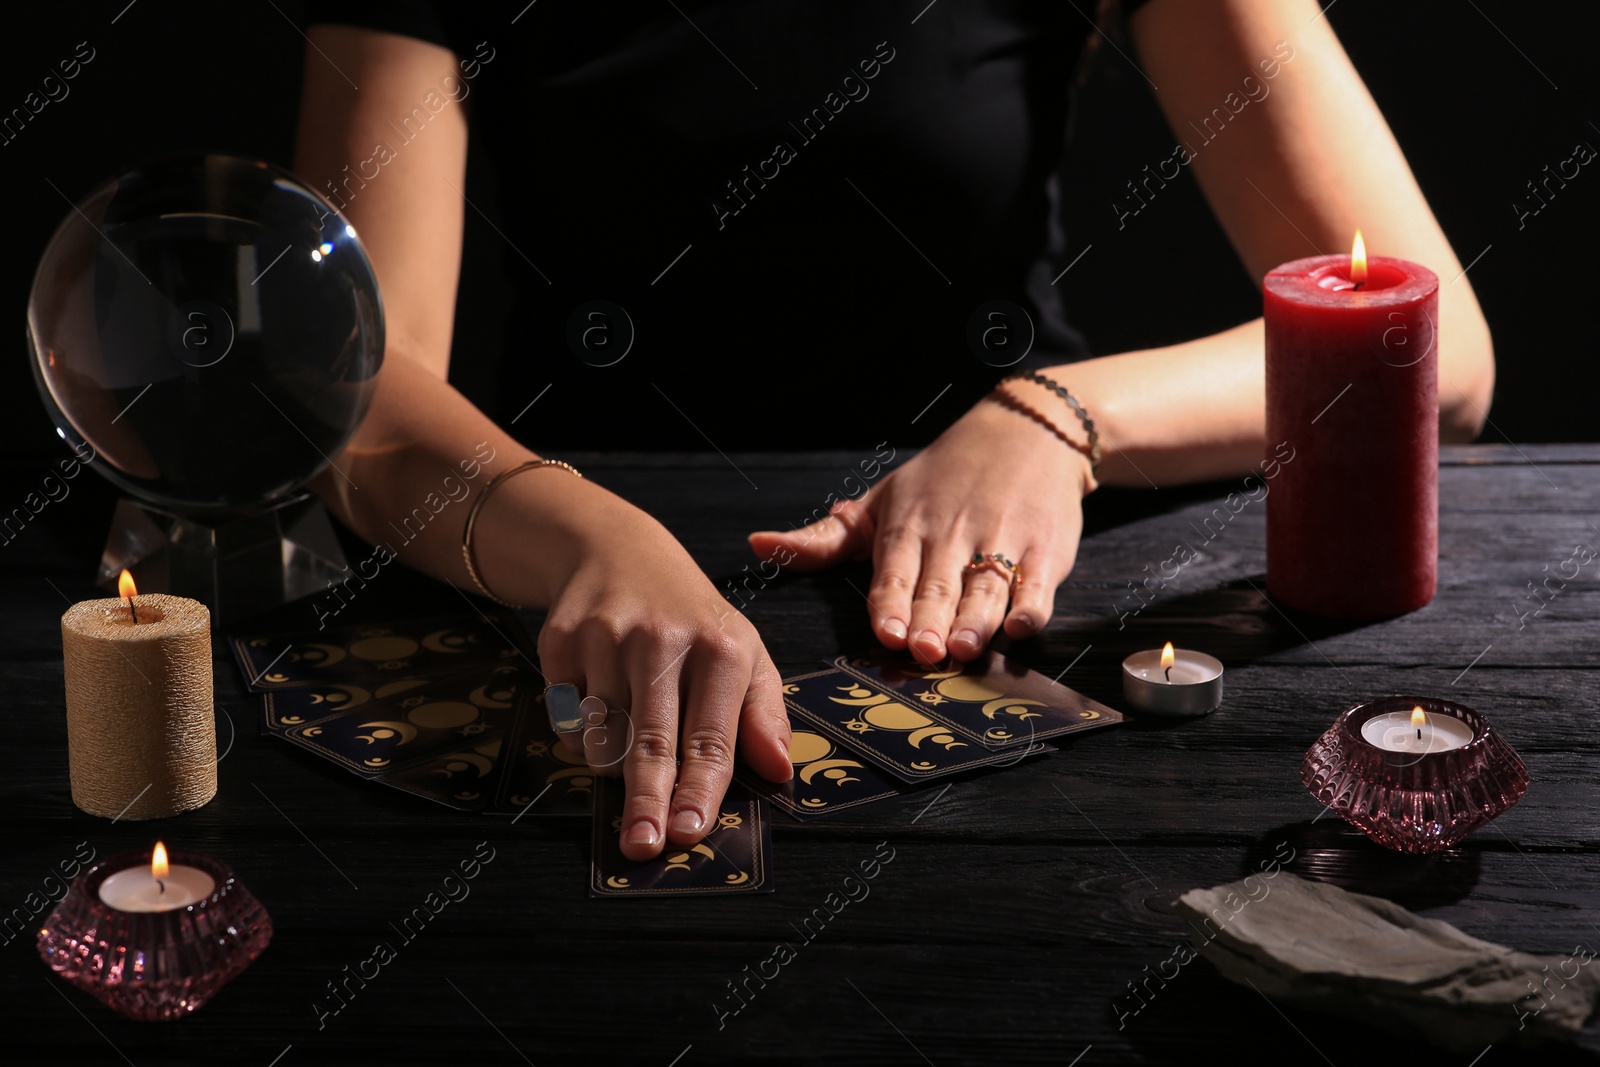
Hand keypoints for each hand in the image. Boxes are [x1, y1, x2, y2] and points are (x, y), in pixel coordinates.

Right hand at [517, 487, 791, 861]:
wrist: (619, 552)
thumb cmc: (692, 619)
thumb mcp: (745, 653)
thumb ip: (764, 714)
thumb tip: (778, 768)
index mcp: (720, 648)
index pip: (710, 736)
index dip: (698, 790)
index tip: (689, 832)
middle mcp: (661, 640)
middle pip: (652, 741)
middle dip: (647, 801)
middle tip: (642, 847)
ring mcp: (606, 638)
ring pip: (605, 737)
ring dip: (615, 765)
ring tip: (630, 750)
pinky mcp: (562, 640)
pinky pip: (568, 717)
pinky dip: (582, 731)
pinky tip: (599, 706)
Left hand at [748, 391, 1093, 662]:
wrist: (1026, 431)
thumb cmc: (945, 476)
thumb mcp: (882, 500)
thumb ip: (824, 538)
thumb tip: (758, 546)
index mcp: (908, 526)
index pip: (894, 570)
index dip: (889, 602)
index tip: (884, 631)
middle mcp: (952, 534)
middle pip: (939, 585)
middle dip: (930, 619)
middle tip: (924, 651)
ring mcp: (1001, 540)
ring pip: (987, 586)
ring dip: (976, 618)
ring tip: (965, 647)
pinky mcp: (1044, 549)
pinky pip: (1038, 583)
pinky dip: (1031, 603)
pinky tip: (1020, 623)